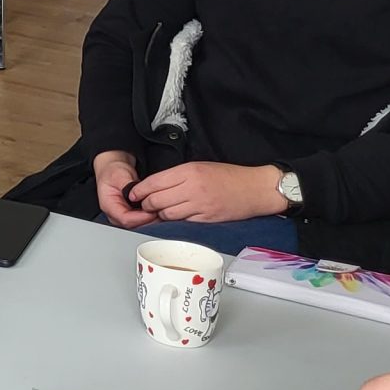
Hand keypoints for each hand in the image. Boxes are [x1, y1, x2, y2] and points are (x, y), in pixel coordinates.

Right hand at [94, 152, 155, 227]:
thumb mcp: (119, 175)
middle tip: (162, 210)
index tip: (154, 210)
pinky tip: (158, 209)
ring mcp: (122, 217)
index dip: (142, 217)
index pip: (126, 219)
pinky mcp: (130, 216)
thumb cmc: (114, 172)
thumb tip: (138, 194)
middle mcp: (114, 215)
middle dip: (149, 219)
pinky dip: (151, 217)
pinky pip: (142, 222)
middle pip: (134, 225)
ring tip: (162, 209)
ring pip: (139, 226)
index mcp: (108, 206)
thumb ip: (128, 185)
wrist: (113, 171)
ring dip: (151, 219)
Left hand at [128, 160, 282, 224]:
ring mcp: (200, 205)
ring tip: (160, 212)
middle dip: (146, 204)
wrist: (256, 189)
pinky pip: (182, 223)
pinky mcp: (207, 219)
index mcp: (189, 172)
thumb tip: (154, 186)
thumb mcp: (200, 167)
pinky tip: (175, 218)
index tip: (133, 195)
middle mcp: (192, 188)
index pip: (153, 182)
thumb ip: (177, 176)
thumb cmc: (229, 176)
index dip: (139, 191)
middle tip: (144, 205)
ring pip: (167, 214)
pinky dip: (175, 222)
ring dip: (160, 215)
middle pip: (156, 200)